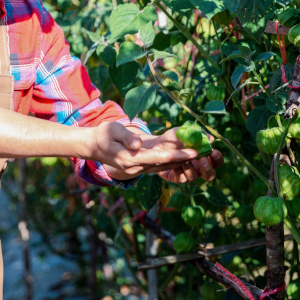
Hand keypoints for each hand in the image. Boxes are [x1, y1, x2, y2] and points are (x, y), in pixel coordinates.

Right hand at [101, 127, 223, 182]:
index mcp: (130, 159)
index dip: (177, 156)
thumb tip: (138, 145)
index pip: (158, 158)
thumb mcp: (112, 130)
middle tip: (205, 152)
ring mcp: (139, 170)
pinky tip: (186, 156)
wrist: (93, 147)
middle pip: (166, 165)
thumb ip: (126, 137)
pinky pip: (161, 166)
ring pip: (165, 167)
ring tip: (201, 153)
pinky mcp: (141, 167)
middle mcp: (137, 168)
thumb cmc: (103, 135)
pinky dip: (174, 161)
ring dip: (183, 161)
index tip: (193, 152)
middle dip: (186, 159)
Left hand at [143, 128, 223, 183]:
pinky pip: (181, 178)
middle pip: (210, 175)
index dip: (217, 158)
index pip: (217, 162)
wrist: (156, 144)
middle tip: (201, 159)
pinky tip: (174, 163)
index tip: (213, 151)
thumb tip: (211, 138)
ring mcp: (188, 174)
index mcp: (204, 156)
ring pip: (194, 177)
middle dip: (207, 168)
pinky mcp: (177, 178)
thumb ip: (199, 134)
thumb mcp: (186, 132)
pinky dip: (179, 170)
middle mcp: (198, 168)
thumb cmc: (174, 138)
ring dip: (190, 167)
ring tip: (183, 159)